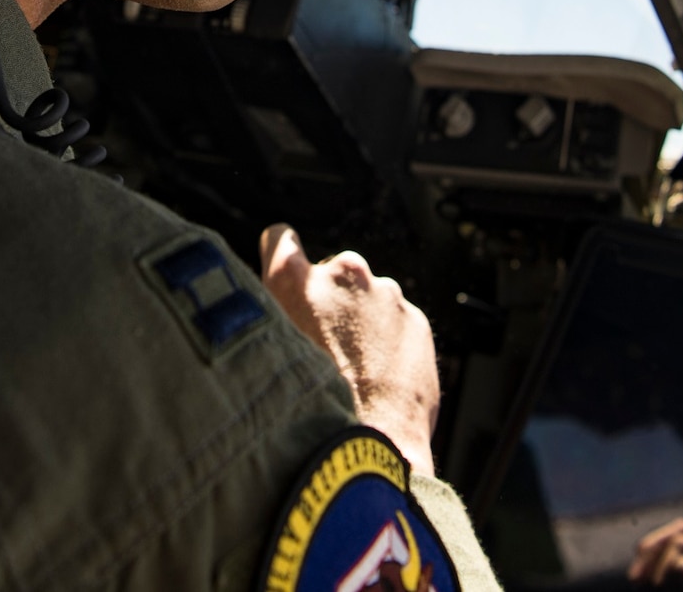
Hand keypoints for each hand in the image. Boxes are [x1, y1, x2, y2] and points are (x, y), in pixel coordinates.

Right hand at [259, 224, 440, 474]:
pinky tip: (381, 384)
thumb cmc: (310, 409)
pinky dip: (389, 346)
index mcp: (296, 281)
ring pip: (367, 302)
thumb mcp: (266, 358)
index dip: (280, 254)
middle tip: (323, 351)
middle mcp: (343, 275)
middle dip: (329, 304)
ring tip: (355, 376)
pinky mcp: (416, 320)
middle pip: (332, 277)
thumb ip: (271, 321)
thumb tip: (270, 315)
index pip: (279, 239)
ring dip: (361, 326)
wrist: (376, 444)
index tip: (285, 264)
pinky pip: (396, 324)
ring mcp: (386, 295)